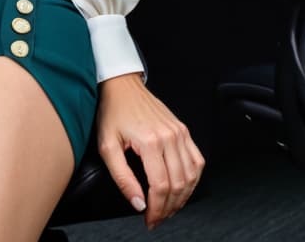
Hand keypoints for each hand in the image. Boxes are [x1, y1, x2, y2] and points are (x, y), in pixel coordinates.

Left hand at [96, 72, 204, 229]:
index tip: (150, 220)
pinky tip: (183, 187)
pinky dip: (193, 179)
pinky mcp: (183, 130)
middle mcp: (169, 136)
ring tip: (169, 207)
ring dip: (183, 197)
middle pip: (178, 185)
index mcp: (150, 141)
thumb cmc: (113, 112)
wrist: (122, 86)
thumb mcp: (107, 146)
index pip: (160, 187)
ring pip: (191, 176)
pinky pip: (197, 161)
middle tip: (158, 217)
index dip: (157, 209)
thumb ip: (122, 178)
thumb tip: (138, 204)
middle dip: (169, 208)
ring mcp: (179, 132)